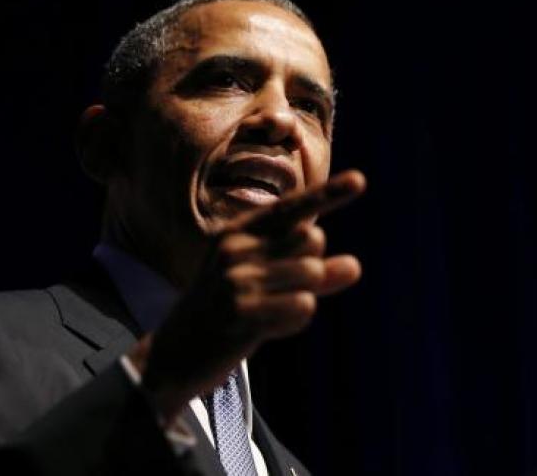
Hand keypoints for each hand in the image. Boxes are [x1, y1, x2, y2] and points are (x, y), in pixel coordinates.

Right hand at [129, 169, 366, 420]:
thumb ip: (309, 272)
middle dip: (311, 266)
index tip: (361, 181)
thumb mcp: (263, 283)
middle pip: (312, 239)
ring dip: (303, 297)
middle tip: (274, 291)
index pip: (291, 208)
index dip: (328, 194)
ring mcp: (237, 279)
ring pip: (312, 272)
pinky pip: (304, 306)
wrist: (175, 355)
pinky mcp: (243, 312)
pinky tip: (265, 328)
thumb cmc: (224, 313)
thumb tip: (355, 265)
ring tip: (268, 312)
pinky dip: (295, 320)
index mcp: (236, 232)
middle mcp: (235, 248)